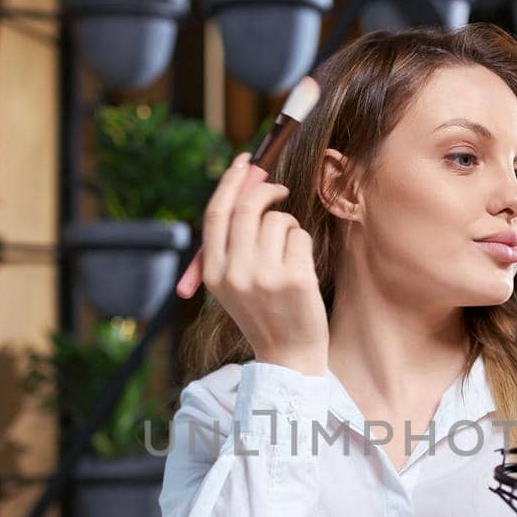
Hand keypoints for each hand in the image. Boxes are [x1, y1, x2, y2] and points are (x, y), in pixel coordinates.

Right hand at [197, 151, 328, 374]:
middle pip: (248, 209)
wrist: (287, 355)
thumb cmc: (264, 310)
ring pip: (278, 221)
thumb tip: (247, 183)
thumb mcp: (234, 282)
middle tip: (280, 189)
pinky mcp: (295, 280)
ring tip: (289, 252)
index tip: (244, 161)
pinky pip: (300, 237)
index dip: (230, 182)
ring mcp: (265, 277)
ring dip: (288, 225)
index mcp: (214, 273)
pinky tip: (300, 267)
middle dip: (266, 190)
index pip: (216, 213)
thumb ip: (233, 240)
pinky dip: (302, 243)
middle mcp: (235, 273)